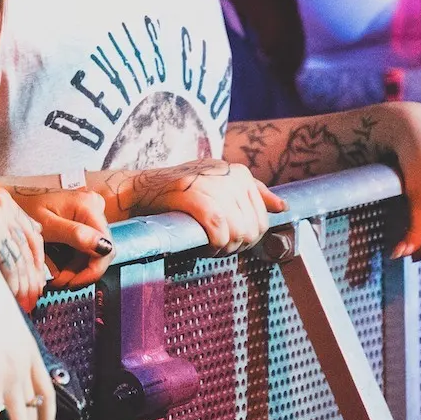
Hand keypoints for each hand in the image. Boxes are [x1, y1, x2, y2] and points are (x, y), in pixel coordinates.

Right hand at [0, 188, 51, 309]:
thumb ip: (10, 228)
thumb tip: (38, 240)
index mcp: (3, 199)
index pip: (30, 232)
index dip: (38, 259)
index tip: (38, 281)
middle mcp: (1, 204)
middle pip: (25, 246)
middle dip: (31, 276)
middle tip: (33, 297)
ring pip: (18, 257)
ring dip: (23, 284)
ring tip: (24, 301)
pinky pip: (7, 264)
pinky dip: (12, 283)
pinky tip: (12, 296)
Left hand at [11, 188, 114, 288]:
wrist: (12, 197)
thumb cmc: (24, 205)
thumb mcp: (46, 224)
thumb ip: (74, 234)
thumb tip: (103, 246)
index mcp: (87, 206)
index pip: (106, 247)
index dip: (93, 271)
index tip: (73, 283)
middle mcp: (94, 208)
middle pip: (101, 252)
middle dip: (81, 271)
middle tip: (60, 282)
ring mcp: (89, 214)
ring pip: (93, 252)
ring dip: (76, 269)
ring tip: (55, 276)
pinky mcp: (83, 222)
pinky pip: (85, 247)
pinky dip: (72, 261)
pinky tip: (57, 266)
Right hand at [109, 160, 284, 254]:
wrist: (138, 192)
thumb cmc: (179, 195)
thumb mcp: (219, 188)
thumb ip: (252, 195)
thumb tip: (282, 206)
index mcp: (238, 172)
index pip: (262, 218)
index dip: (248, 237)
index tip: (228, 241)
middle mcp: (228, 173)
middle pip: (252, 227)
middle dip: (238, 245)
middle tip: (216, 247)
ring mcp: (209, 182)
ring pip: (238, 229)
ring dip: (225, 247)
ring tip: (209, 246)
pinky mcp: (191, 194)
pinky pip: (218, 227)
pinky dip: (214, 242)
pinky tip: (205, 246)